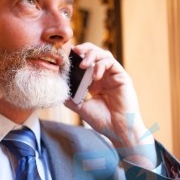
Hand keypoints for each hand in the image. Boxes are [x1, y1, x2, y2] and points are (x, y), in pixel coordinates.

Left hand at [65, 43, 157, 167]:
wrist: (118, 130)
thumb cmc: (102, 121)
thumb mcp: (81, 107)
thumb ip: (71, 97)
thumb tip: (57, 89)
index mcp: (94, 83)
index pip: (85, 63)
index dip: (76, 57)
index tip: (65, 56)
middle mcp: (104, 77)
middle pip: (94, 54)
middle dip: (84, 49)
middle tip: (74, 51)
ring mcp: (113, 76)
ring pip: (104, 54)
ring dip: (92, 55)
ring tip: (83, 64)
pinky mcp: (122, 77)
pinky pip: (111, 62)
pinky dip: (101, 65)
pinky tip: (95, 76)